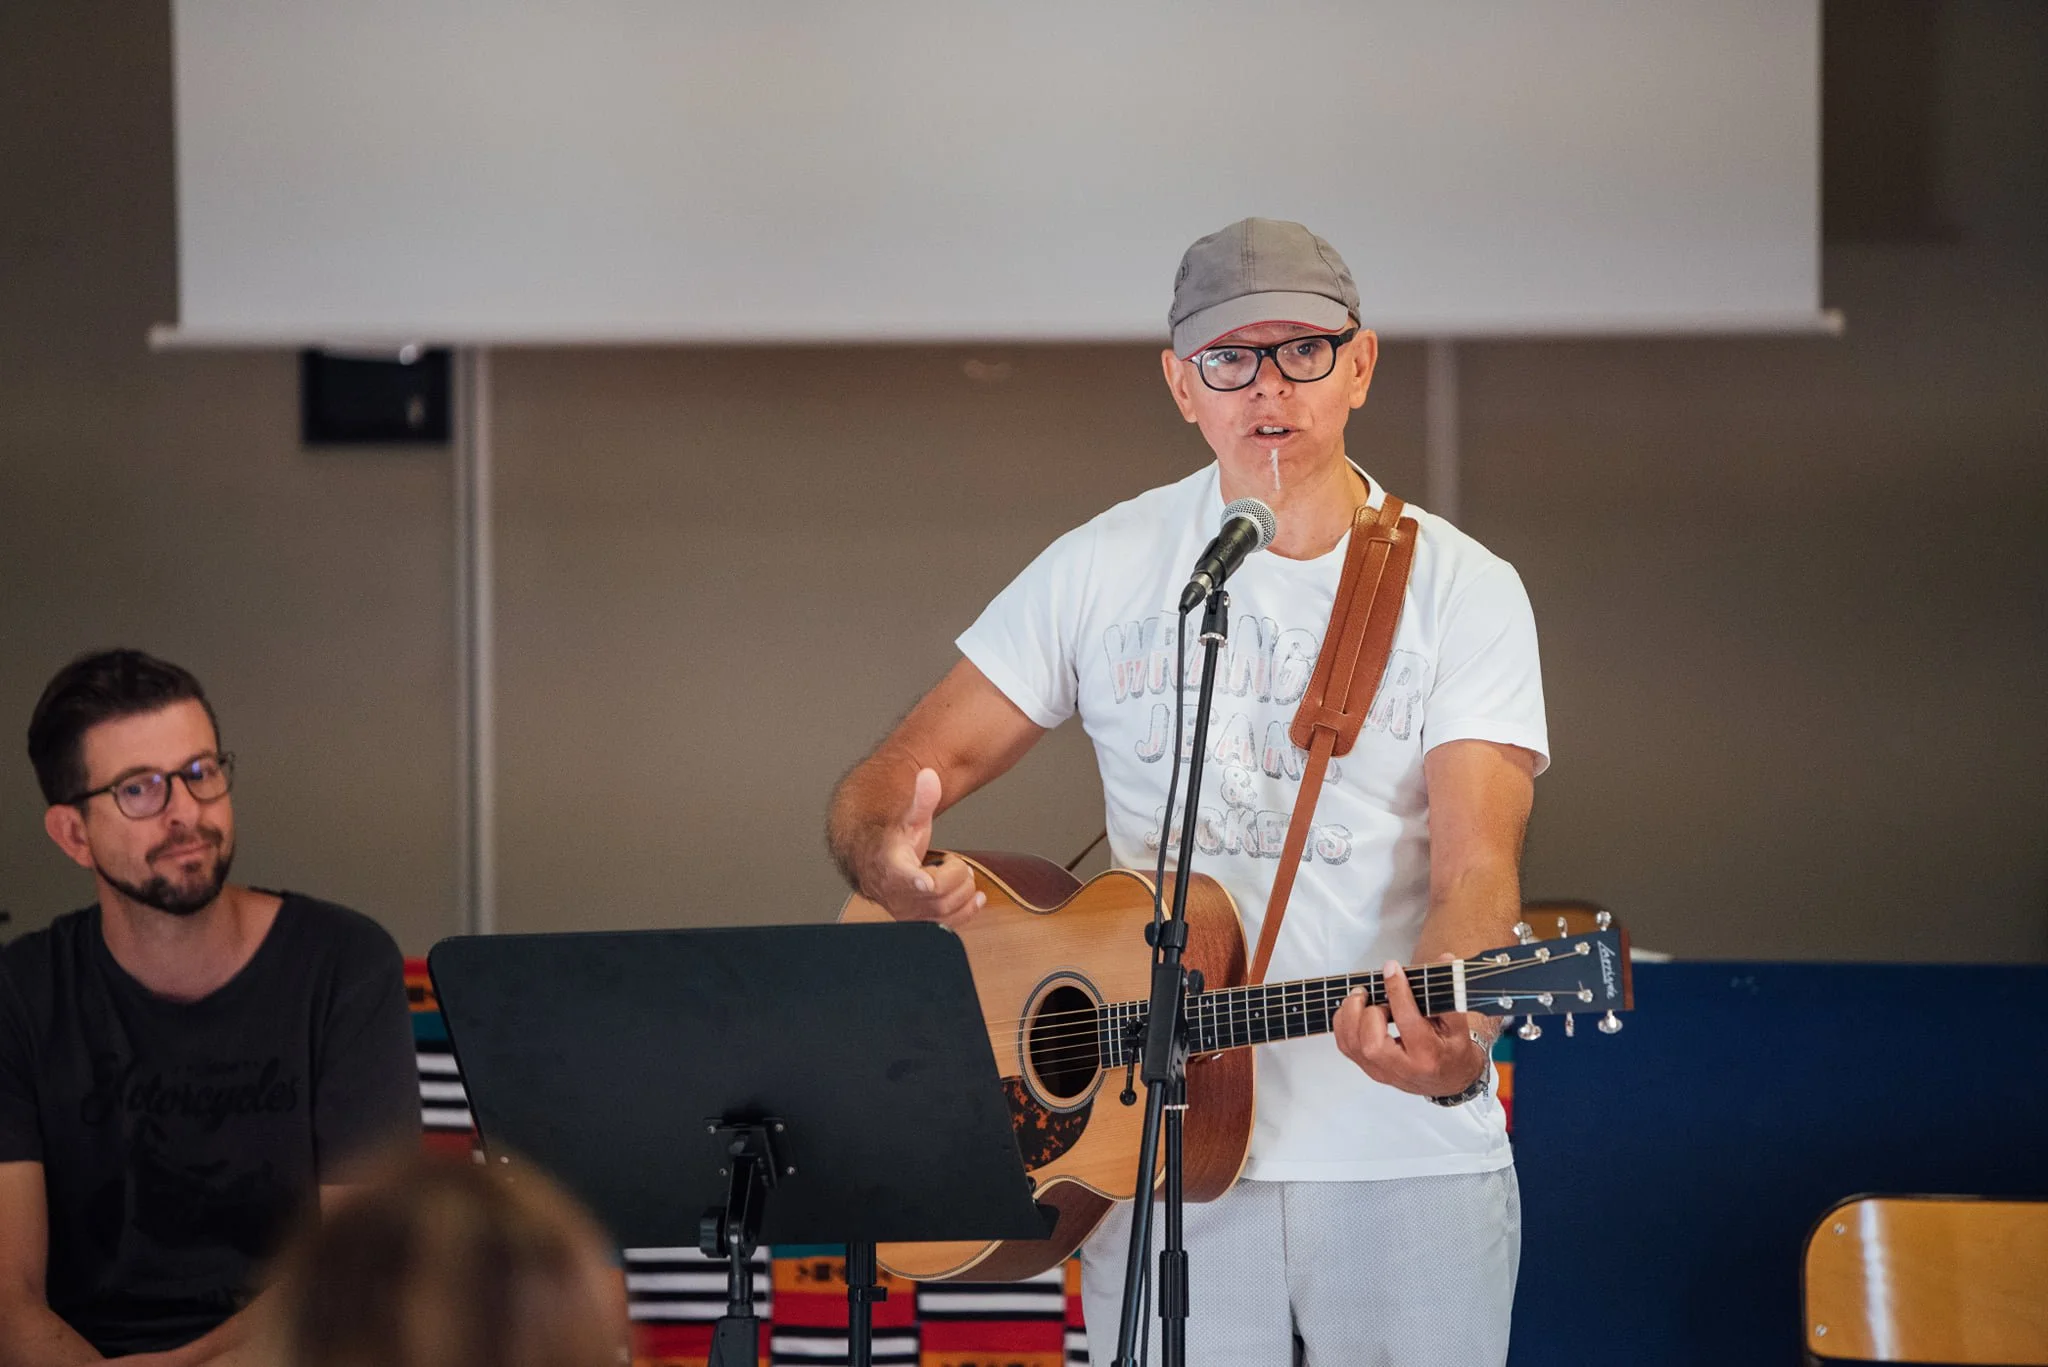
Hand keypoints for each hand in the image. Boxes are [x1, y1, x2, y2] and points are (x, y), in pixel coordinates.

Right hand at [865, 768, 984, 927]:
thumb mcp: (910, 819)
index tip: (926, 878)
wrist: (877, 866)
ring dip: (963, 890)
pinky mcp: (919, 923)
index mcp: (892, 867)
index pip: (906, 878)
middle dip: (957, 874)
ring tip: (957, 875)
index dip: (918, 879)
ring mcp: (907, 912)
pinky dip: (968, 910)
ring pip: (948, 910)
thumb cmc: (895, 841)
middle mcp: (897, 895)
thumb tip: (929, 775)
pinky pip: (949, 925)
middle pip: (941, 892)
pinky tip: (975, 897)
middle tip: (953, 862)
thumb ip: (922, 799)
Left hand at [1332, 956, 1487, 1097]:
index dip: (1397, 992)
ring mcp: (1382, 1072)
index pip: (1408, 1022)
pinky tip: (1354, 1009)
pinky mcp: (1369, 1069)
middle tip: (1372, 994)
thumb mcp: (1458, 1023)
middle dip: (1368, 1013)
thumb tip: (1444, 958)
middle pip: (1372, 1045)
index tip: (1392, 969)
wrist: (1449, 1080)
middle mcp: (1403, 1068)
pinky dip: (1343, 1024)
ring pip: (1353, 1046)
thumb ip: (1449, 991)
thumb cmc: (1452, 1050)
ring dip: (1350, 1015)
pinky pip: (1346, 1046)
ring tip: (1360, 996)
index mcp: (1429, 1055)